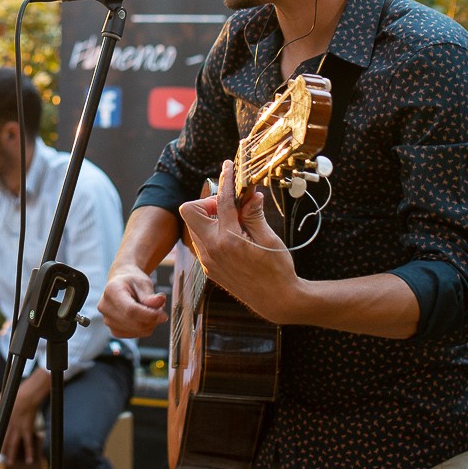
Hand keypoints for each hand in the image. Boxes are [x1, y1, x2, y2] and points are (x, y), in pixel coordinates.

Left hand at [0, 388, 44, 463]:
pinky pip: (29, 442)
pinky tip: (30, 461)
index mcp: (3, 418)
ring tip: (9, 463)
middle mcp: (10, 425)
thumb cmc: (17, 394)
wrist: (30, 393)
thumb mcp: (2, 398)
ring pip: (14, 444)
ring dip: (11, 454)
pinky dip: (29, 452)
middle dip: (0, 451)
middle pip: (3, 441)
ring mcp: (19, 427)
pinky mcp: (28, 428)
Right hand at [101, 263, 166, 338]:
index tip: (164, 315)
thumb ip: (150, 295)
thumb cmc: (132, 282)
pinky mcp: (114, 331)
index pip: (131, 310)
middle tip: (161, 310)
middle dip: (153, 320)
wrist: (122, 285)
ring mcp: (108, 321)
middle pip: (134, 323)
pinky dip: (144, 328)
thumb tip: (160, 302)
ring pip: (137, 331)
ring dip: (150, 324)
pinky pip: (135, 335)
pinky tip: (144, 317)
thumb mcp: (143, 283)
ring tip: (151, 310)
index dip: (149, 315)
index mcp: (111, 291)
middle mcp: (106, 307)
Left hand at [179, 158, 302, 325]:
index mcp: (228, 239)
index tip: (228, 167)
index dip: (226, 180)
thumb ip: (254, 214)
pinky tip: (233, 238)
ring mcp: (208, 261)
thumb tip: (251, 194)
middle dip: (206, 202)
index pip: (222, 201)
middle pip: (189, 210)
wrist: (277, 301)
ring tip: (235, 222)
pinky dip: (212, 233)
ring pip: (194, 227)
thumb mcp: (269, 238)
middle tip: (229, 207)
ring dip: (209, 218)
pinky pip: (201, 243)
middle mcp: (212, 249)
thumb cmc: (277, 269)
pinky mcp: (209, 269)